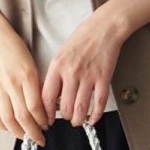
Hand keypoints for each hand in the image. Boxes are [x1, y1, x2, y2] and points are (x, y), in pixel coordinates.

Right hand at [0, 24, 49, 146]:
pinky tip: (9, 129)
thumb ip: (37, 85)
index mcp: (26, 76)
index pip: (35, 107)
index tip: (48, 126)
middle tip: (40, 139)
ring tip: (26, 137)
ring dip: (17, 132)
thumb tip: (46, 107)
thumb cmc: (16, 49)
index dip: (42, 121)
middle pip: (22, 116)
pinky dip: (1, 125)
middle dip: (33, 132)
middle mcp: (11, 83)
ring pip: (7, 118)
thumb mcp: (32, 64)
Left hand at [41, 9, 126, 127]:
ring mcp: (88, 76)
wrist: (104, 28)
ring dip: (78, 120)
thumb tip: (53, 97)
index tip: (47, 119)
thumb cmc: (82, 39)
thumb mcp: (61, 54)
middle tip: (66, 119)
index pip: (47, 97)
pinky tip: (92, 119)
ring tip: (77, 121)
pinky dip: (95, 115)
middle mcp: (71, 72)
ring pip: (81, 108)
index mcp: (57, 66)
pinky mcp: (103, 78)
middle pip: (65, 106)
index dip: (46, 113)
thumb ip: (56, 74)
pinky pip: (99, 103)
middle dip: (65, 118)